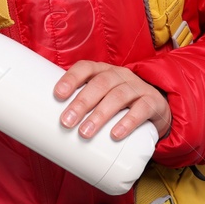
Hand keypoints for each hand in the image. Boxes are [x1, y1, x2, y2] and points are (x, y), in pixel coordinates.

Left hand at [54, 61, 170, 140]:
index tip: (57, 94)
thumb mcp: (101, 101)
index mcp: (103, 72)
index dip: (71, 78)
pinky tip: (116, 134)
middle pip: (100, 83)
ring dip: (100, 114)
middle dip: (81, 102)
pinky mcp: (152, 102)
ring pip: (118, 96)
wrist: (155, 109)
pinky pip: (141, 109)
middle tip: (66, 123)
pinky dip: (128, 121)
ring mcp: (137, 87)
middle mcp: (120, 75)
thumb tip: (49, 136)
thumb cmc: (118, 107)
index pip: (86, 67)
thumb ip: (81, 110)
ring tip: (85, 133)